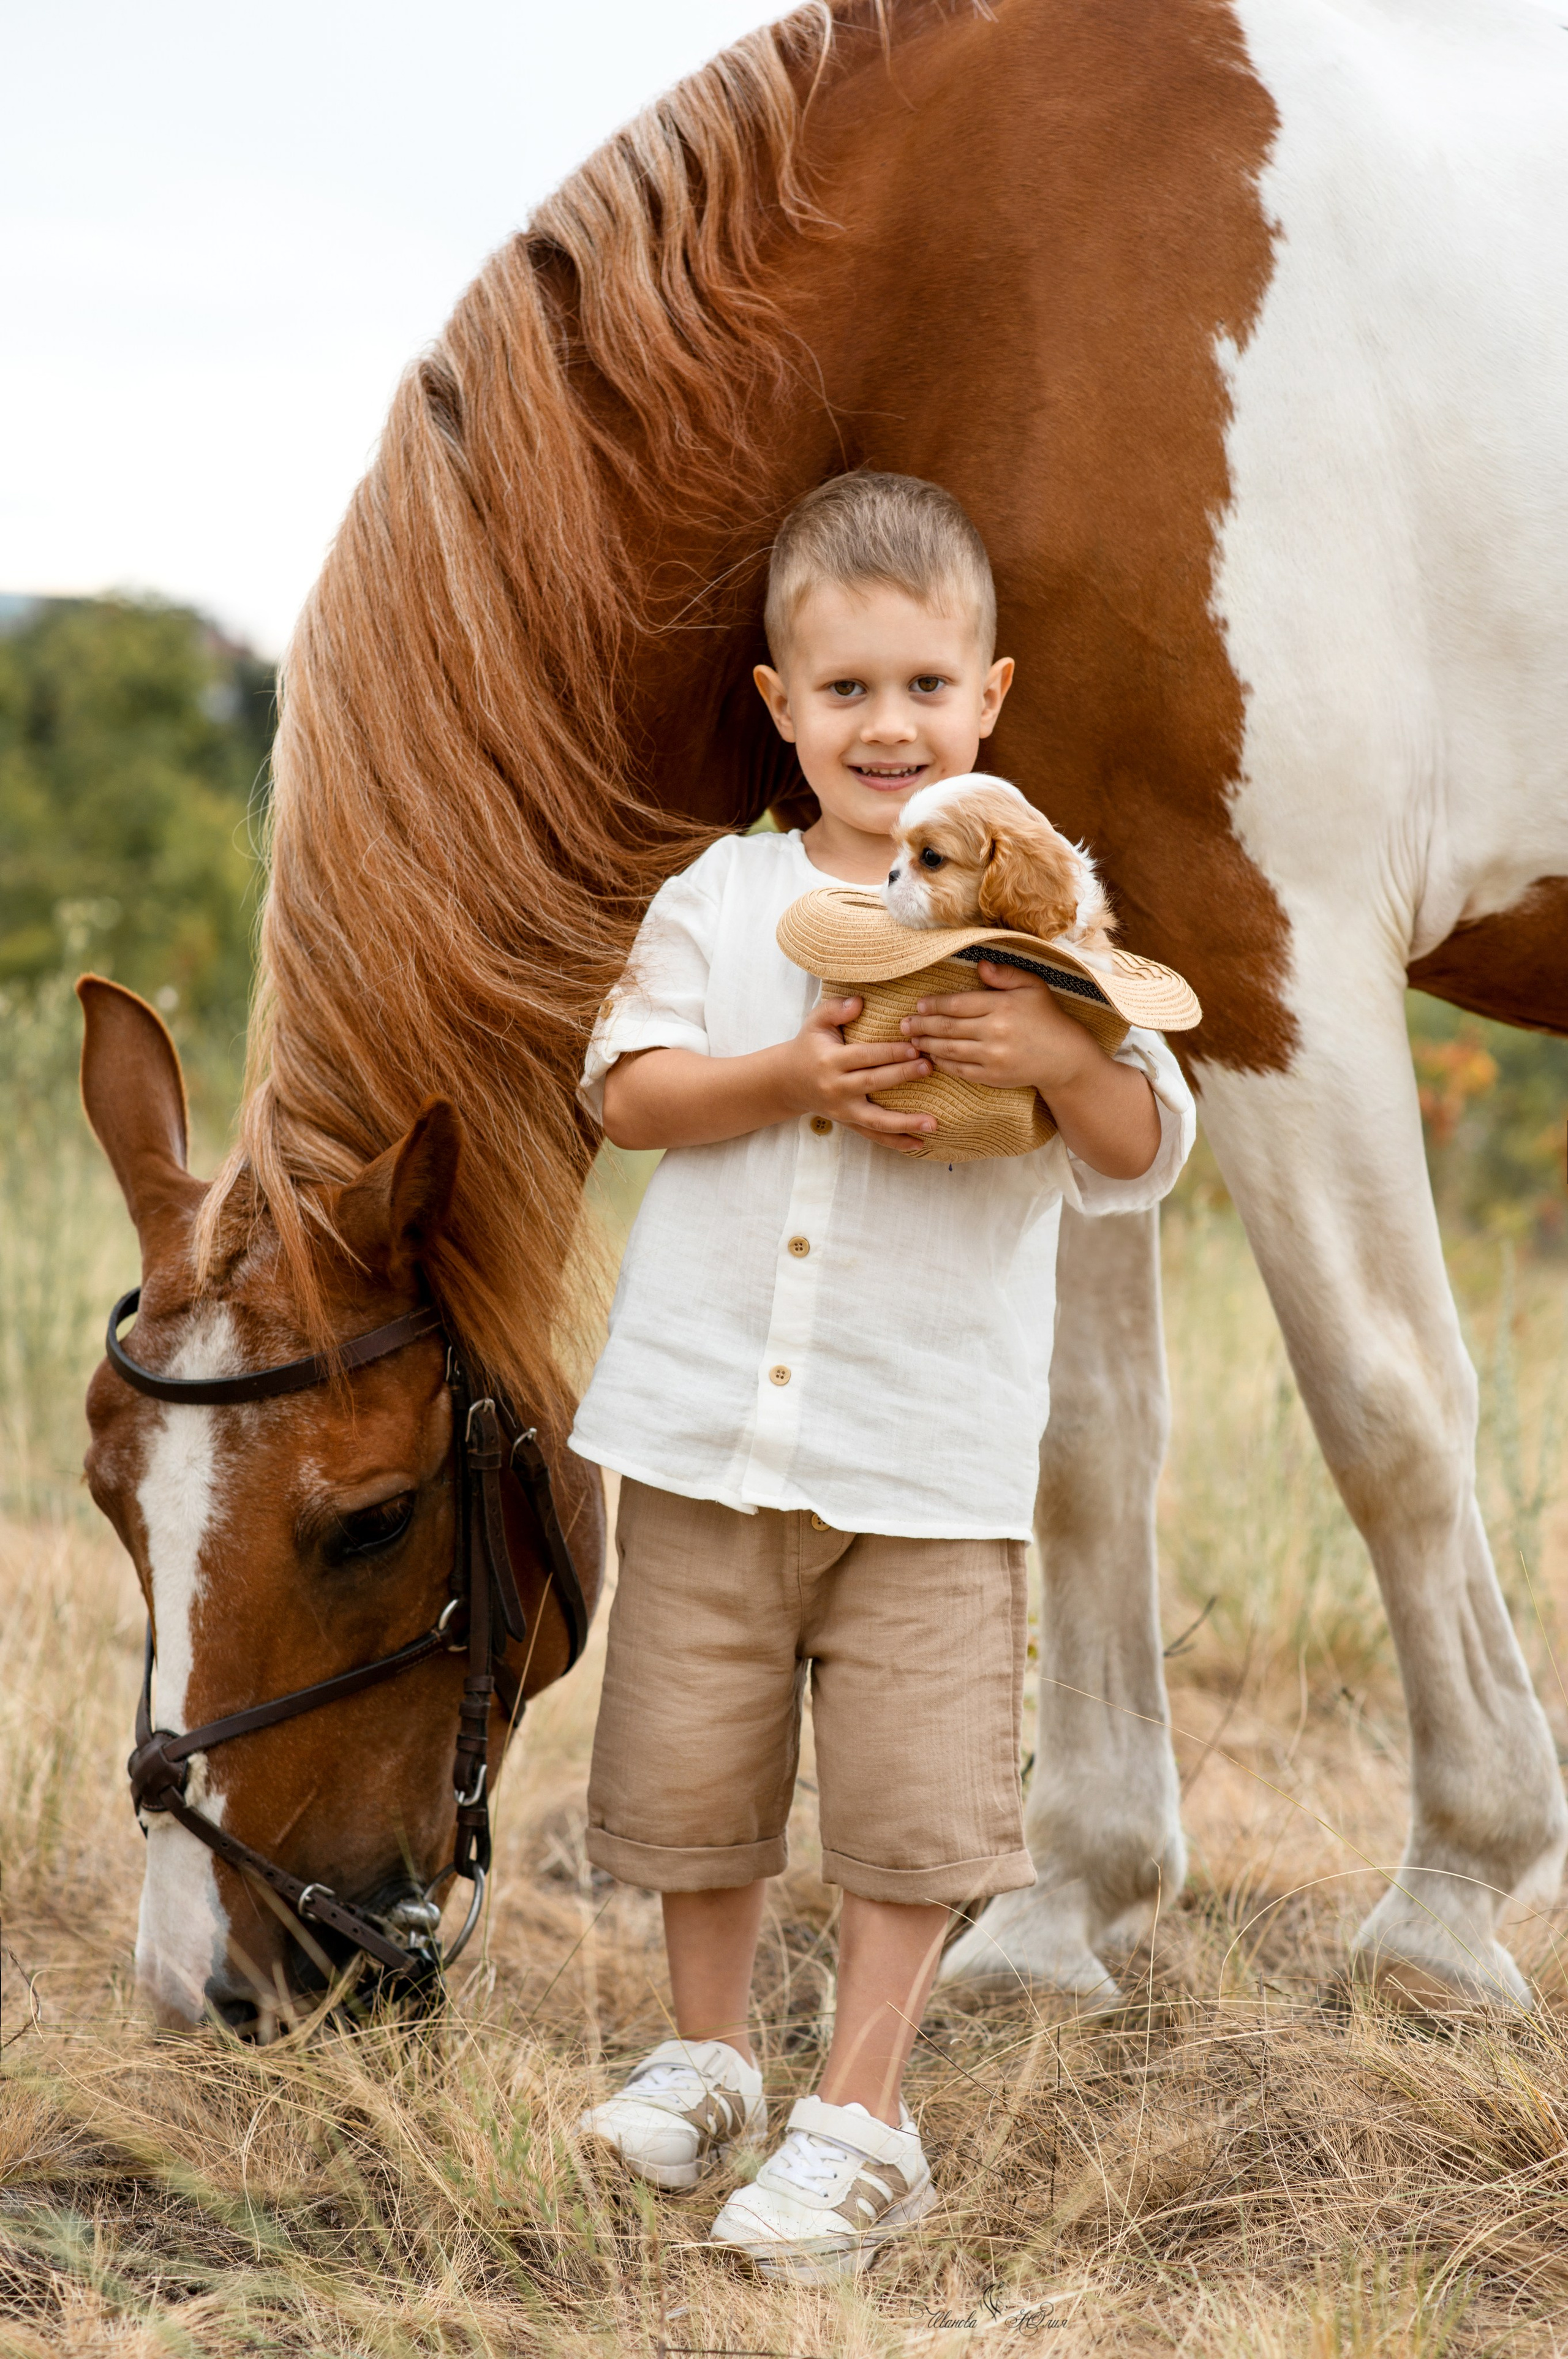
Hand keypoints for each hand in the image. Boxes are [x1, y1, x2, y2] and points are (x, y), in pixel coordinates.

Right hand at [779, 996, 937, 1154]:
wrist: (787, 1081)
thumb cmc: (809, 1047)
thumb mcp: (815, 1023)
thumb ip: (835, 1009)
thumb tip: (859, 1002)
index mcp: (830, 1061)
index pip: (864, 1056)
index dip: (889, 1052)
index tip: (914, 1046)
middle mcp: (836, 1088)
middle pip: (873, 1083)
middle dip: (902, 1075)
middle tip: (929, 1067)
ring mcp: (843, 1110)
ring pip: (876, 1119)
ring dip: (906, 1122)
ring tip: (933, 1123)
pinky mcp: (849, 1123)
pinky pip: (874, 1136)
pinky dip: (896, 1142)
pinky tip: (920, 1143)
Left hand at [902, 961, 1161, 1176]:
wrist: (1066, 1059)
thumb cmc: (1047, 1018)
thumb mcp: (1033, 987)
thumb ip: (1005, 975)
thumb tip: (979, 965)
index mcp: (1002, 1006)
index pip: (957, 1004)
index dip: (934, 1005)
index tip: (919, 1005)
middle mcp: (995, 1032)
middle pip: (947, 1027)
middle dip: (921, 1025)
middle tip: (904, 1024)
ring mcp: (993, 1057)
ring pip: (949, 1050)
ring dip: (926, 1045)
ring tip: (911, 1040)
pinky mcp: (993, 1077)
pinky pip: (960, 1070)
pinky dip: (942, 1063)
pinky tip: (932, 1057)